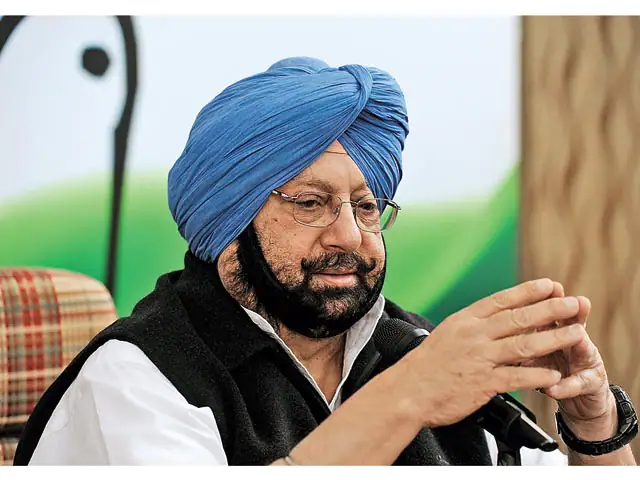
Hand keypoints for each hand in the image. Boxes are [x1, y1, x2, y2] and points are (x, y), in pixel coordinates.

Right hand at [392, 278, 585, 427]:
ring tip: (576, 333)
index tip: (549, 284)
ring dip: (554, 338)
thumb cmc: (426, 365)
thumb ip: (473, 326)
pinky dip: (538, 376)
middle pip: (518, 318)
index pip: (501, 300)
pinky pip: (517, 377)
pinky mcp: (483, 383)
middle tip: (573, 302)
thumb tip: (497, 318)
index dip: (527, 292)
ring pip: (524, 345)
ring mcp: (479, 359)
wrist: (408, 391)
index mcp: (464, 321)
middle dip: (550, 309)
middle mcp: (473, 335)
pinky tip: (555, 374)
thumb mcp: (447, 334)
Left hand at [527, 282, 616, 440]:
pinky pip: (578, 385)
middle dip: (570, 312)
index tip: (547, 286)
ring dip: (578, 342)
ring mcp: (585, 363)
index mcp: (555, 331)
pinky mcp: (590, 385)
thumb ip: (519, 335)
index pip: (551, 311)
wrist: (578, 397)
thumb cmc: (549, 369)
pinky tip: (555, 387)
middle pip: (572, 322)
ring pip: (583, 350)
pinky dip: (566, 386)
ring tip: (578, 335)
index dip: (550, 300)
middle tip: (571, 302)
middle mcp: (573, 342)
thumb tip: (493, 321)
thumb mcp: (532, 351)